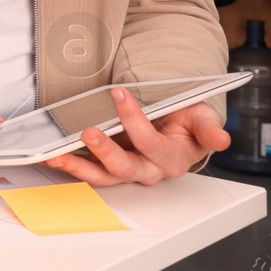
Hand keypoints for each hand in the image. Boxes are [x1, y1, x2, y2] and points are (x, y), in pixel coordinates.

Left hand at [43, 91, 229, 185]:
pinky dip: (67, 164)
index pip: (151, 144)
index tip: (119, 94)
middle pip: (124, 168)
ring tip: (55, 156)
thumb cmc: (186, 122)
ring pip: (101, 176)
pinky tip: (49, 157)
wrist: (174, 125)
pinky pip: (86, 170)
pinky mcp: (105, 166)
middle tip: (88, 132)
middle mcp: (146, 169)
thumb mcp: (201, 119)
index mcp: (171, 159)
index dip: (135, 121)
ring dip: (77, 167)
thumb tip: (222, 139)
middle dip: (105, 152)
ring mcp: (124, 170)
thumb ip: (208, 129)